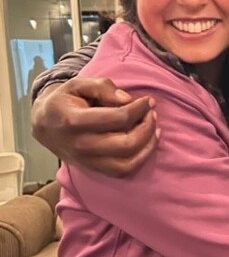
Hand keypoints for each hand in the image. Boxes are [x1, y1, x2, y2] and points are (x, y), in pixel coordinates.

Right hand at [31, 77, 157, 176]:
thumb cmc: (65, 101)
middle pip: (126, 144)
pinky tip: (148, 143)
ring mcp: (87, 161)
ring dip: (148, 146)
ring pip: (128, 163)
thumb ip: (102, 87)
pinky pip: (123, 171)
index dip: (139, 108)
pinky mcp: (93, 169)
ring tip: (155, 128)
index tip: (148, 100)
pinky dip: (141, 159)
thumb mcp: (78, 84)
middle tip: (151, 112)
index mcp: (75, 122)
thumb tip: (127, 100)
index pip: (117, 119)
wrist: (45, 124)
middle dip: (147, 126)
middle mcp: (81, 146)